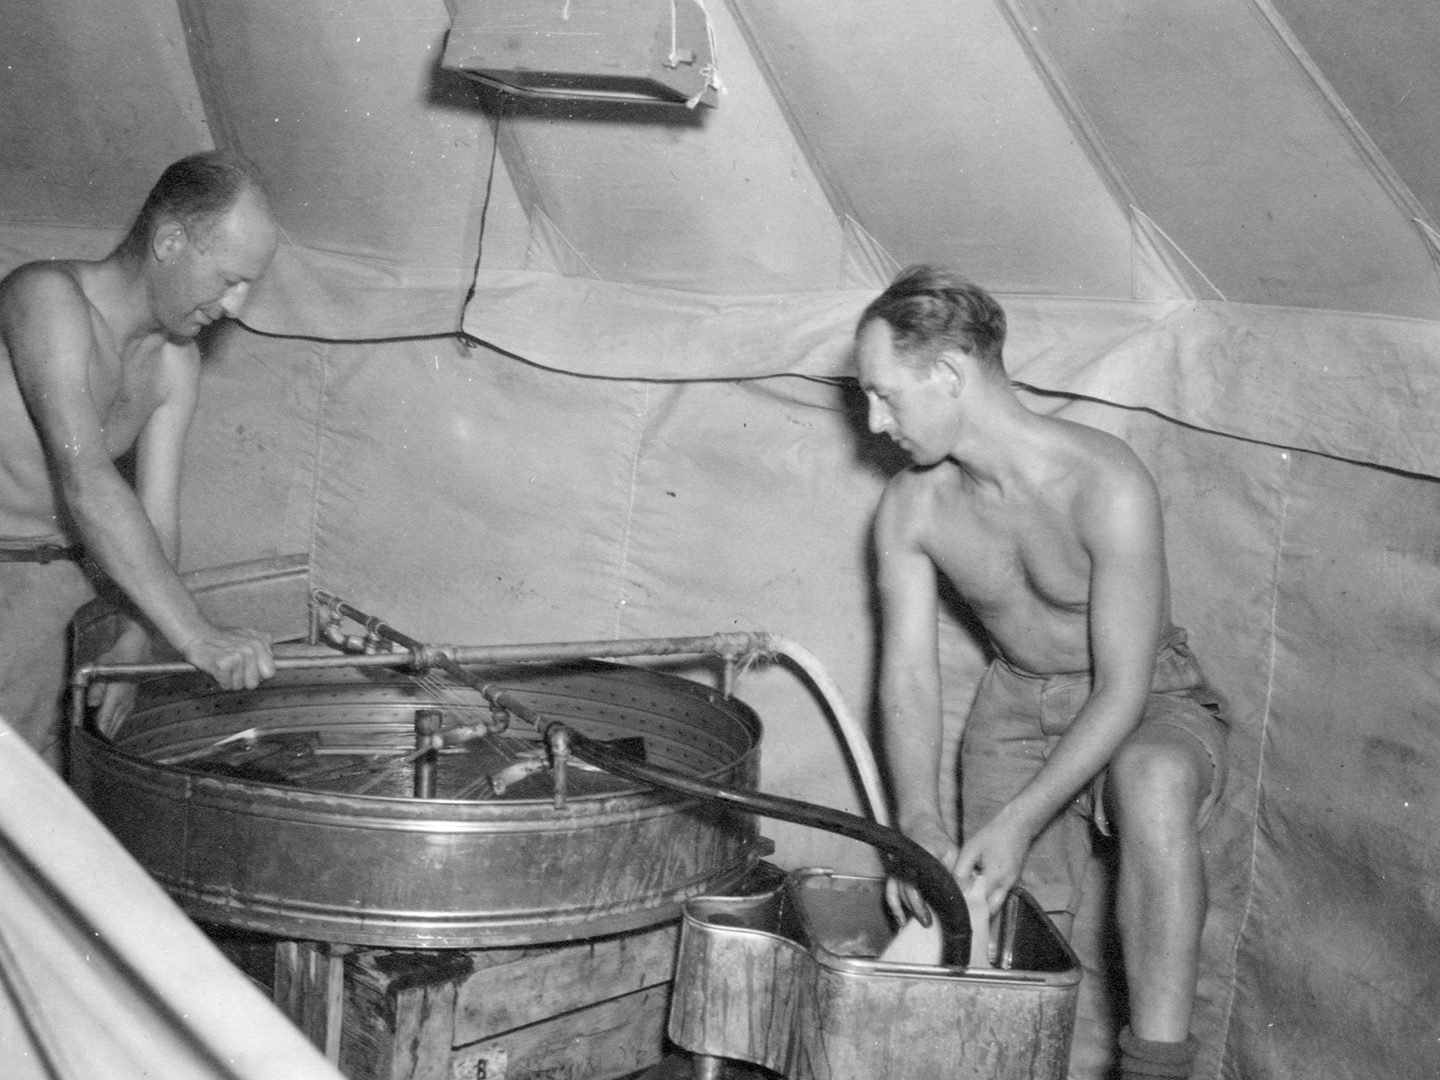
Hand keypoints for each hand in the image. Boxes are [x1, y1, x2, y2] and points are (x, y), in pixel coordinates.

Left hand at [88, 621, 150, 736]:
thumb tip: (91, 703)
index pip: (104, 721)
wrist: (135, 652)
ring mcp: (128, 705)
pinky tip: (107, 733)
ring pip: (116, 726)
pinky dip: (112, 728)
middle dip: (99, 738)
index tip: (85, 743)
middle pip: (110, 727)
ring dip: (107, 735)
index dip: (95, 733)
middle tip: (87, 748)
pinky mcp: (130, 704)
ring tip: (96, 744)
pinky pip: (121, 721)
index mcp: (116, 697)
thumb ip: (96, 688)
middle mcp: (124, 704)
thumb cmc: (115, 659)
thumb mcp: (100, 668)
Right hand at [181, 625, 275, 690]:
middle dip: (244, 680)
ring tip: (225, 667)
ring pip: (240, 685)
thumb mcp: (248, 634)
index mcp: (259, 643)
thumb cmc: (220, 637)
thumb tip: (273, 660)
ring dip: (230, 680)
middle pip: (254, 683)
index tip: (250, 672)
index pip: (270, 672)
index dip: (260, 676)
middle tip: (234, 669)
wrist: (196, 634)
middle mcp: (250, 650)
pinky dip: (220, 680)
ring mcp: (237, 657)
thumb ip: (263, 644)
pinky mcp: (223, 664)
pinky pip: (226, 685)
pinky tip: (217, 668)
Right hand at [886, 817, 961, 925]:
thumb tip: (962, 891)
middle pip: (905, 890)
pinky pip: (890, 892)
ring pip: (896, 892)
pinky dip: (894, 906)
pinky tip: (900, 919)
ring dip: (905, 909)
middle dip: (915, 908)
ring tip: (916, 924)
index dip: (919, 900)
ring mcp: (897, 868)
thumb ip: (956, 870)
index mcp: (919, 856)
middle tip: (928, 923)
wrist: (922, 827)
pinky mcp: (894, 874)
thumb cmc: (939, 841)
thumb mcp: (953, 852)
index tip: (929, 913)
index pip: (915, 880)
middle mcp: (904, 863)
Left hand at [952, 809, 1032, 915]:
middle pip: (992, 910)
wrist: (1017, 824)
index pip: (980, 904)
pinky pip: (1001, 894)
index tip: (956, 907)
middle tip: (963, 908)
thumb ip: (962, 869)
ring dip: (985, 904)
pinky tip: (979, 887)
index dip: (968, 907)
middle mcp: (1006, 885)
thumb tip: (956, 887)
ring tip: (969, 898)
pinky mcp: (1014, 879)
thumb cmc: (992, 834)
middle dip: (978, 912)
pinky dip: (991, 895)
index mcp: (995, 878)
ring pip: (998, 903)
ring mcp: (1012, 883)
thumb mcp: (971, 848)